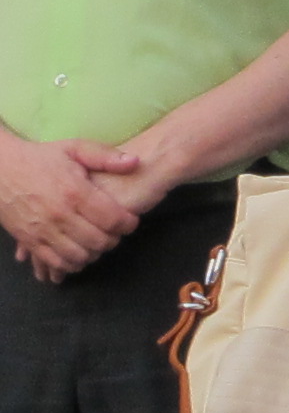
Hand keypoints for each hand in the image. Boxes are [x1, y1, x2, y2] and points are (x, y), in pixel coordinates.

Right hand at [2, 133, 145, 282]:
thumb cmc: (40, 158)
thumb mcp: (74, 148)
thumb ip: (106, 156)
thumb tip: (135, 162)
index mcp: (75, 192)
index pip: (113, 219)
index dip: (128, 224)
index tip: (130, 221)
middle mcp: (60, 215)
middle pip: (99, 241)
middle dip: (114, 239)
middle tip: (115, 232)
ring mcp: (43, 230)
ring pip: (79, 256)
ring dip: (94, 253)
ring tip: (98, 242)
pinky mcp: (29, 240)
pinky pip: (55, 262)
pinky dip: (71, 263)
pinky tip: (79, 253)